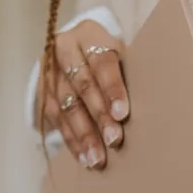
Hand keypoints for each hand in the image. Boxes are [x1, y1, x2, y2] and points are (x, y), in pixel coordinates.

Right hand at [36, 20, 128, 169]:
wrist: (76, 50)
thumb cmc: (110, 58)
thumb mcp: (120, 54)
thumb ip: (129, 74)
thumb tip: (151, 108)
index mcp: (88, 34)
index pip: (102, 61)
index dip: (112, 88)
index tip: (122, 113)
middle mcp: (64, 49)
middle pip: (83, 85)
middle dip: (99, 116)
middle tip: (113, 140)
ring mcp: (49, 71)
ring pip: (67, 106)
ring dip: (84, 135)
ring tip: (97, 158)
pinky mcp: (42, 91)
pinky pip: (57, 120)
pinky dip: (72, 141)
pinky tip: (84, 157)